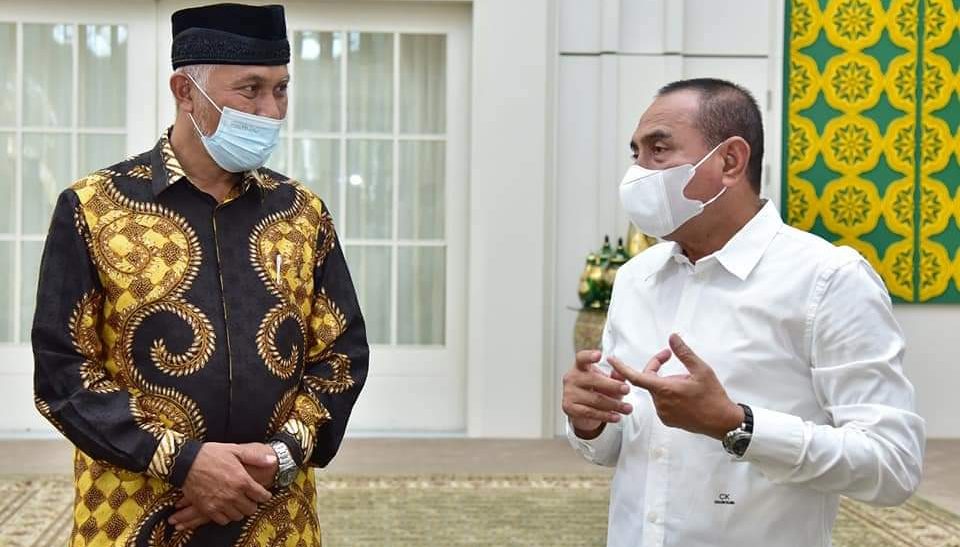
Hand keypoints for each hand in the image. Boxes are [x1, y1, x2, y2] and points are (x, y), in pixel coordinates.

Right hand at [178, 443, 272, 526]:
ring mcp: (220, 504)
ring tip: (238, 503)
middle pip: (251, 509)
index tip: (264, 494)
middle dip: (253, 504)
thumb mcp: (235, 450)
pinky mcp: (208, 509)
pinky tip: (226, 508)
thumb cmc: (211, 454)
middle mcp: (233, 495)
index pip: (261, 496)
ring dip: (240, 511)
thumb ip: (256, 457)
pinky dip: (226, 516)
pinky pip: (222, 520)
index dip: (265, 495)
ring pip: (238, 516)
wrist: (186, 462)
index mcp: (242, 480)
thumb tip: (273, 460)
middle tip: (250, 498)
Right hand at [562, 349, 668, 437]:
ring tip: (628, 408)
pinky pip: (591, 412)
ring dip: (614, 404)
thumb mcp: (607, 381)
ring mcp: (569, 393)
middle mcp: (572, 378)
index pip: (582, 358)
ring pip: (595, 399)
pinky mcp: (570, 408)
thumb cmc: (595, 390)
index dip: (590, 356)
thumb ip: (616, 377)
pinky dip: (606, 415)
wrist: (582, 409)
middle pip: (593, 380)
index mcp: (580, 367)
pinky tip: (616, 416)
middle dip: (613, 386)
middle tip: (627, 389)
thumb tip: (621, 374)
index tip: (599, 355)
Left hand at [608, 333, 743, 439]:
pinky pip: (661, 402)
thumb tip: (672, 337)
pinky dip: (667, 394)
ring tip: (685, 380)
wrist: (723, 422)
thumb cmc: (713, 395)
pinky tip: (684, 394)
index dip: (622, 367)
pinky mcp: (668, 421)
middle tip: (669, 355)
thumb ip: (684, 353)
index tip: (611, 359)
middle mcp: (660, 404)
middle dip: (656, 366)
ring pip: (656, 391)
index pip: (636, 377)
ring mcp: (663, 414)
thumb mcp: (701, 369)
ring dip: (664, 381)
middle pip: (648, 380)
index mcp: (665, 390)